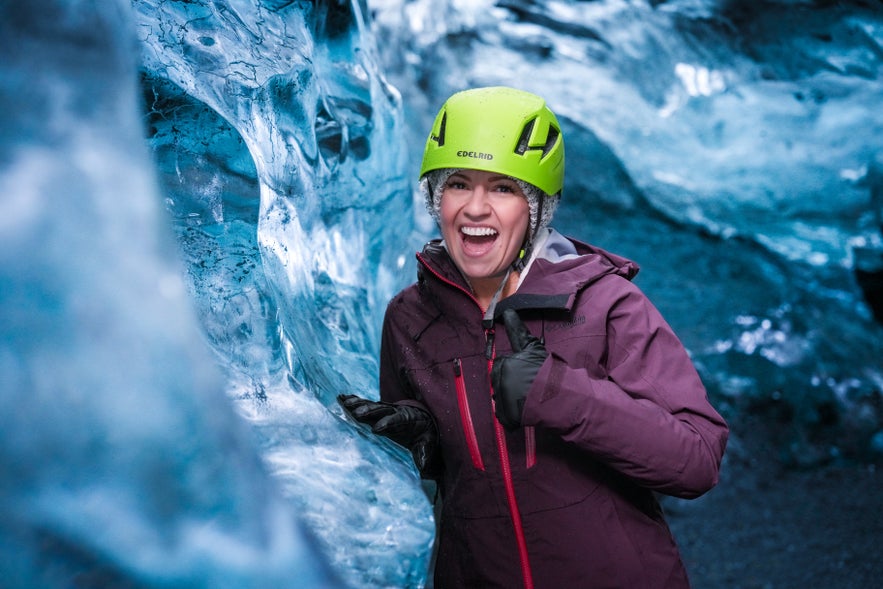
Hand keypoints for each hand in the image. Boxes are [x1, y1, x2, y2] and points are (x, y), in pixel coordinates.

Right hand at [337, 394, 437, 471]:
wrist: (421, 421)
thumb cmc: (423, 434)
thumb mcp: (427, 442)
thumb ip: (423, 452)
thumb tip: (422, 466)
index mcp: (407, 418)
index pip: (398, 419)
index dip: (387, 423)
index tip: (376, 429)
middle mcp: (394, 410)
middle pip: (381, 409)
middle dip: (369, 410)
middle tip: (356, 413)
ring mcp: (384, 409)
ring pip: (370, 405)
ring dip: (358, 404)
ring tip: (345, 403)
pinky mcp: (376, 410)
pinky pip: (364, 404)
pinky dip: (354, 401)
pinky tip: (342, 399)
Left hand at [491, 308, 547, 428]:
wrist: (560, 396)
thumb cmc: (547, 370)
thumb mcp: (532, 348)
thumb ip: (517, 331)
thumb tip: (506, 311)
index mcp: (504, 365)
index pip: (501, 364)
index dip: (514, 368)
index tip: (526, 373)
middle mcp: (500, 382)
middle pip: (499, 381)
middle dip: (510, 383)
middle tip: (529, 385)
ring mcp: (503, 400)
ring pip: (501, 397)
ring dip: (511, 398)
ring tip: (528, 396)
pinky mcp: (507, 416)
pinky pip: (505, 415)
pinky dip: (513, 414)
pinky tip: (525, 408)